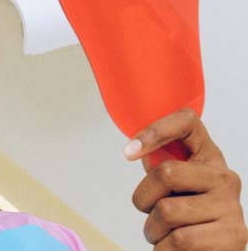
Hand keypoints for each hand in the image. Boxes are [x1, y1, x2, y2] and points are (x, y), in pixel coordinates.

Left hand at [125, 108, 246, 249]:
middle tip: (151, 213)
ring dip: (153, 230)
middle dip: (143, 199)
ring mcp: (231, 207)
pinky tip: (177, 249)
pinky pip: (177, 241)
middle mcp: (225, 179)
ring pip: (166, 211)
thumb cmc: (188, 221)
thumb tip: (139, 151)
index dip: (154, 130)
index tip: (128, 152)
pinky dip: (164, 249)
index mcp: (209, 159)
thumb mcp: (176, 189)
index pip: (187, 122)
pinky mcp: (232, 237)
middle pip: (164, 172)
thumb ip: (162, 169)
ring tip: (167, 235)